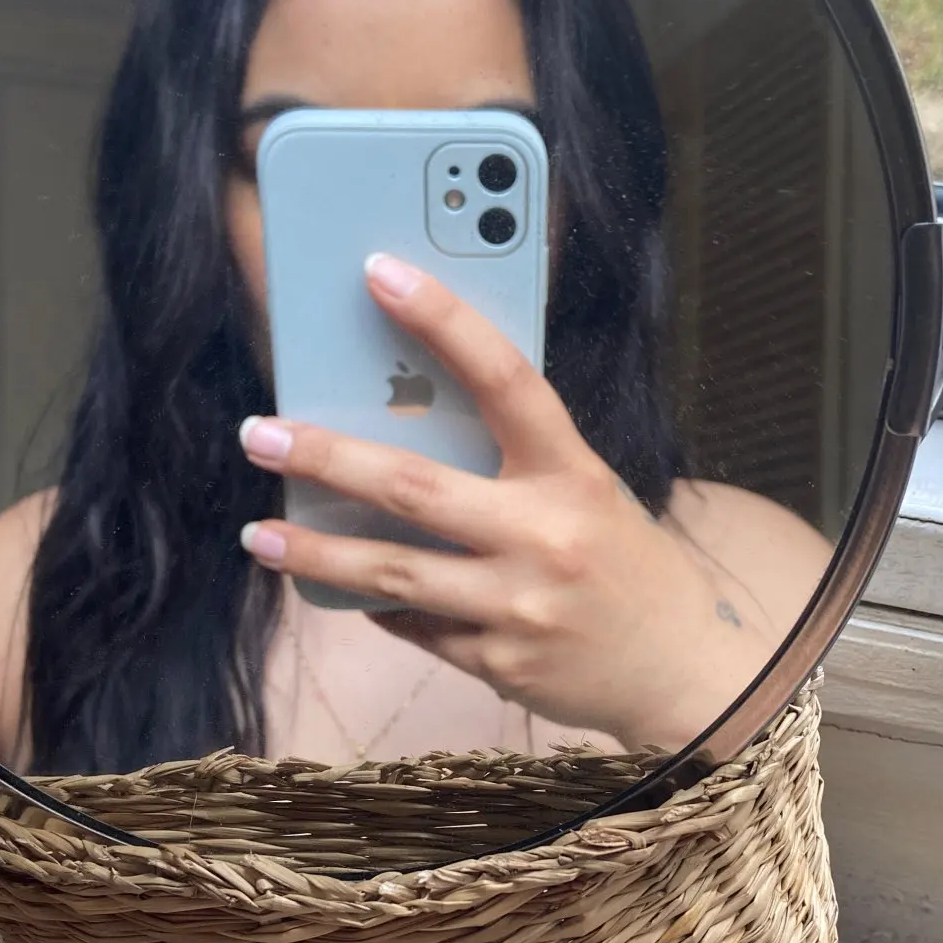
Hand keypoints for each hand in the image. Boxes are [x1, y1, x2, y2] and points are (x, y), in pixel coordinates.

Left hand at [238, 253, 775, 750]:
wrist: (684, 670)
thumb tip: (409, 421)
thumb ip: (517, 460)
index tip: (379, 272)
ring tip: (258, 534)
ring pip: (393, 574)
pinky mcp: (499, 664)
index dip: (442, 319)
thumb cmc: (625, 563)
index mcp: (575, 474)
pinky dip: (375, 607)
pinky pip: (415, 628)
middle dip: (327, 457)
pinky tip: (340, 590)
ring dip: (314, 554)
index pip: (506, 378)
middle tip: (259, 431)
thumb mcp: (589, 492)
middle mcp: (546, 538)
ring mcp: (519, 607)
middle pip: (415, 489)